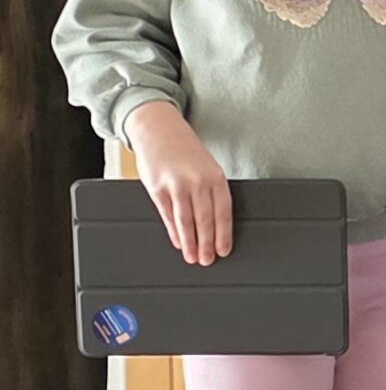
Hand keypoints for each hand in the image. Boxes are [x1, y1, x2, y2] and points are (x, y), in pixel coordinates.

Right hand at [127, 101, 231, 265]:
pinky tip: (177, 242)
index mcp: (215, 177)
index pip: (223, 212)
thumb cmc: (186, 151)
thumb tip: (215, 224)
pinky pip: (168, 215)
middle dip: (207, 243)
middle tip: (208, 260)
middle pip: (205, 220)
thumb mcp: (206, 167)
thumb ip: (211, 192)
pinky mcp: (157, 188)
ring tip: (193, 257)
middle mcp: (197, 181)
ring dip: (190, 242)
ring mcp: (176, 185)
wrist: (159, 129)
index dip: (224, 234)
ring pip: (186, 221)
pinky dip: (174, 231)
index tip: (224, 250)